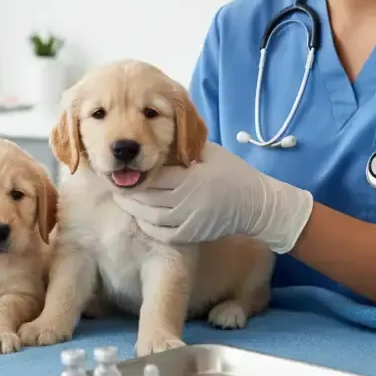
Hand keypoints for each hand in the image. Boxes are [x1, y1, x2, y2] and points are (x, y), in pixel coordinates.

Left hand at [113, 142, 313, 253]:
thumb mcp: (209, 153)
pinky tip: (140, 217)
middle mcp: (189, 201)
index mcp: (192, 177)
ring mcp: (190, 221)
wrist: (258, 205)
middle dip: (130, 190)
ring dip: (134, 208)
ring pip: (151, 217)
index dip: (138, 172)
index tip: (126, 167)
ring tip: (122, 198)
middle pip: (148, 197)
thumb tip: (155, 139)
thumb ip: (184, 147)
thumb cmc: (233, 173)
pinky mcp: (193, 236)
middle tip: (116, 182)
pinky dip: (148, 227)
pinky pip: (163, 234)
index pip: (155, 175)